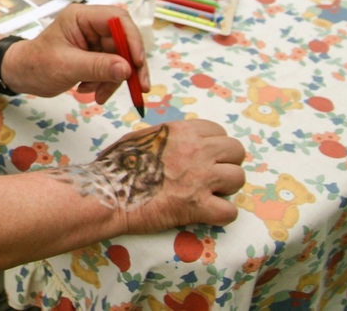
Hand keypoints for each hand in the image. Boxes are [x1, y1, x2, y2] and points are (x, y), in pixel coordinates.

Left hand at [2, 3, 148, 99]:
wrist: (21, 75)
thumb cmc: (35, 64)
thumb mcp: (66, 66)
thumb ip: (97, 67)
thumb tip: (127, 69)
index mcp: (81, 17)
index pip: (118, 19)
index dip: (132, 39)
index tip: (138, 63)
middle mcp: (91, 26)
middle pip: (124, 41)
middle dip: (130, 66)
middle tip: (138, 88)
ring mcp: (94, 41)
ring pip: (120, 58)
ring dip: (114, 79)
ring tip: (97, 94)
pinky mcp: (95, 56)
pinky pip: (112, 68)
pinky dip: (106, 83)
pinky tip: (89, 90)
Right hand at [83, 120, 245, 231]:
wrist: (108, 192)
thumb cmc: (116, 165)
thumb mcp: (139, 137)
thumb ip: (165, 137)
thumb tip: (174, 142)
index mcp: (182, 131)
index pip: (219, 131)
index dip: (213, 146)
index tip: (204, 157)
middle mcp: (197, 150)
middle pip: (236, 151)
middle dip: (226, 163)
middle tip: (210, 176)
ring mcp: (201, 178)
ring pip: (238, 178)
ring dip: (225, 188)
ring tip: (207, 194)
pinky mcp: (199, 206)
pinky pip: (229, 211)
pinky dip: (219, 215)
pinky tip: (205, 213)